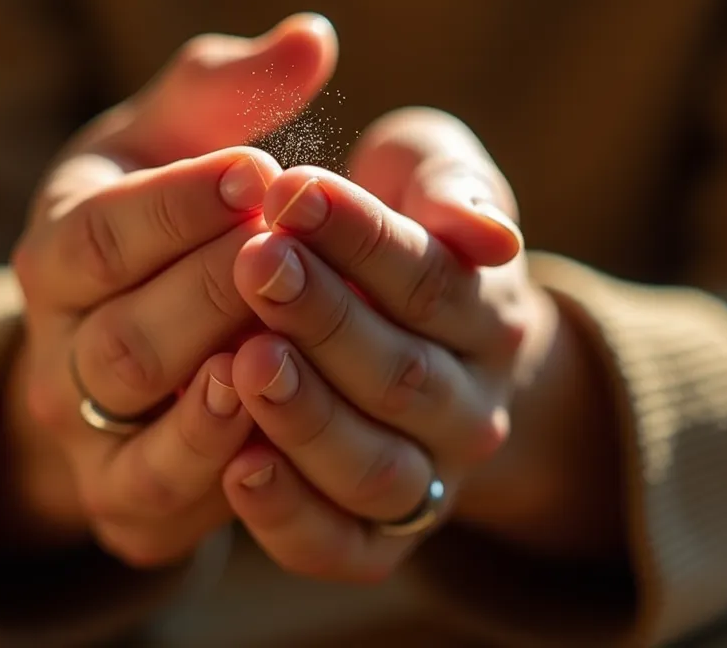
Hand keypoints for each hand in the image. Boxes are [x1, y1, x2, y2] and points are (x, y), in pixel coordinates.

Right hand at [0, 14, 338, 567]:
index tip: (262, 170)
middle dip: (205, 299)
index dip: (176, 206)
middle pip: (121, 341)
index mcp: (55, 256)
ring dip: (210, 407)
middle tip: (283, 261)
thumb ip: (230, 91)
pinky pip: (163, 508)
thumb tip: (311, 38)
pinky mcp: (127, 505)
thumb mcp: (172, 144)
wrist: (120, 340)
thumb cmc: (159, 225)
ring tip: (272, 357)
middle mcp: (56, 358)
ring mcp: (87, 441)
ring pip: (136, 439)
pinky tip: (277, 442)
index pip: (99, 234)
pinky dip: (218, 483)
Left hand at [219, 108, 620, 582]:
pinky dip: (292, 517)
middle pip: (402, 376)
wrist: (415, 333)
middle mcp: (470, 411)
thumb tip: (488, 234)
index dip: (362, 239)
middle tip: (253, 263)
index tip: (293, 191)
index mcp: (489, 318)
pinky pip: (342, 548)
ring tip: (243, 363)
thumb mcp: (434, 178)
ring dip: (306, 418)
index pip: (431, 281)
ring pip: (375, 468)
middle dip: (323, 319)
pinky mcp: (375, 539)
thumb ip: (456, 188)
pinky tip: (237, 467)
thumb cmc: (406, 228)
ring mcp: (426, 480)